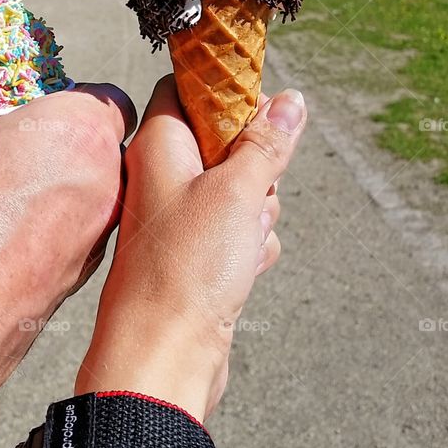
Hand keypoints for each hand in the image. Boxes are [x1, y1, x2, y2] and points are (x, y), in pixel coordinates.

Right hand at [0, 83, 135, 402]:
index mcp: (76, 133)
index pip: (106, 98)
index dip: (67, 100)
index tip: (24, 111)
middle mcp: (103, 190)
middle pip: (93, 154)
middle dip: (51, 151)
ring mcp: (93, 248)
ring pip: (77, 205)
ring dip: (39, 200)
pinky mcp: (72, 294)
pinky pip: (58, 251)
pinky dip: (28, 245)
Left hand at [76, 76, 305, 420]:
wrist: (163, 356)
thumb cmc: (185, 266)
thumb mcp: (237, 190)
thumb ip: (266, 142)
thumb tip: (290, 100)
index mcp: (157, 146)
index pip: (186, 90)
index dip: (225, 91)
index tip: (260, 107)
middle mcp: (163, 177)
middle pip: (226, 142)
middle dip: (257, 165)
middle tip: (252, 190)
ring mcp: (181, 218)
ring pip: (241, 191)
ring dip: (259, 211)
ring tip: (243, 237)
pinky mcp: (198, 256)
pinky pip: (241, 234)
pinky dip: (252, 248)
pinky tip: (244, 269)